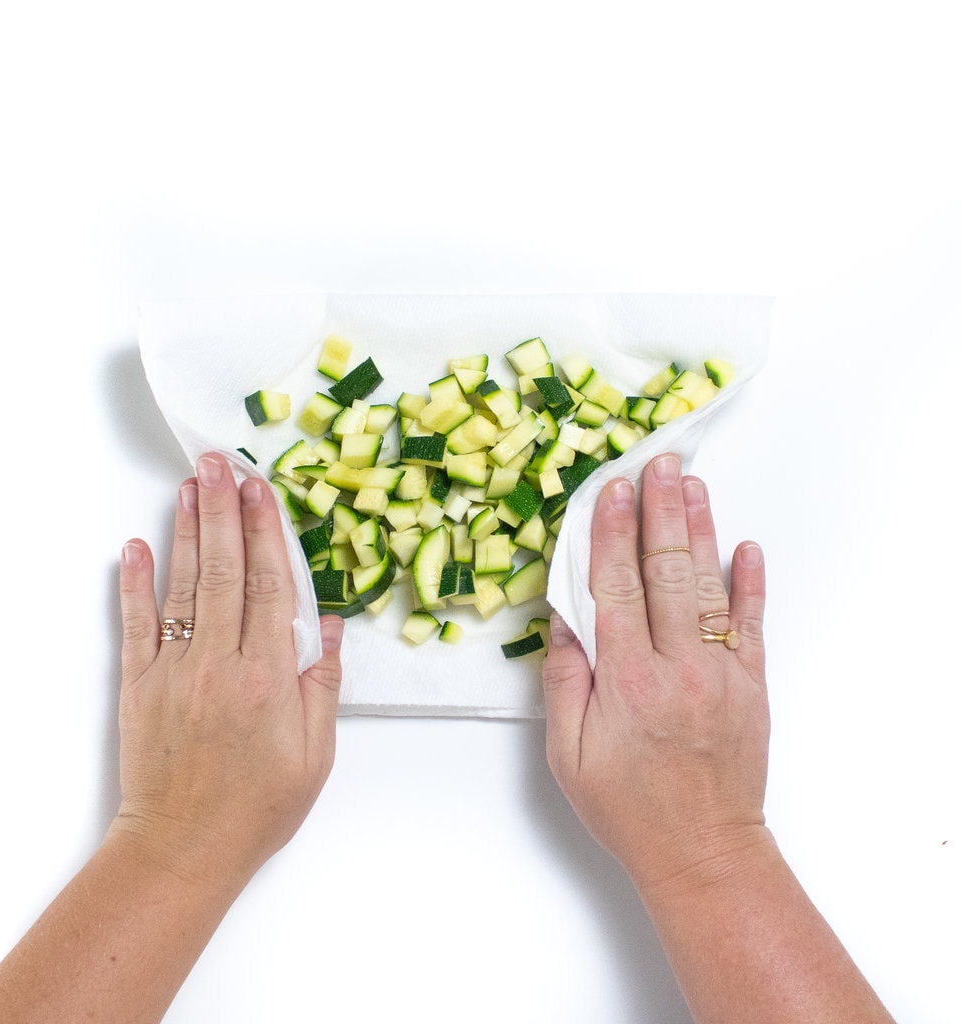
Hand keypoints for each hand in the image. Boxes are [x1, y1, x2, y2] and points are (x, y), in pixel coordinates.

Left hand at [112, 453, 343, 890]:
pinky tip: (135, 546)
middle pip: (224, 572)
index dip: (267, 533)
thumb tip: (327, 626)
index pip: (269, 587)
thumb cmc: (258, 807)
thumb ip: (322, 685)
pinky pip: (136, 626)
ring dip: (186, 532)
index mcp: (268, 679)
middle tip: (222, 463)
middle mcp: (219, 664)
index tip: (263, 490)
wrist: (183, 849)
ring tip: (190, 486)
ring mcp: (174, 671)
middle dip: (225, 512)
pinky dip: (135, 584)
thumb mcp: (314, 754)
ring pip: (184, 588)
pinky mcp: (140, 686)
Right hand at [543, 452, 768, 893]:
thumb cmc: (628, 807)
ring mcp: (721, 673)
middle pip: (667, 573)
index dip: (611, 535)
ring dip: (700, 531)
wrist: (703, 850)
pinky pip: (752, 624)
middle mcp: (678, 668)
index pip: (616, 589)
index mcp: (627, 682)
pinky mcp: (751, 685)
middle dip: (659, 513)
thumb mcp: (569, 754)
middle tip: (656, 465)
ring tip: (691, 485)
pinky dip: (750, 583)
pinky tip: (746, 546)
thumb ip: (564, 682)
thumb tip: (563, 621)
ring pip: (709, 588)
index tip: (610, 492)